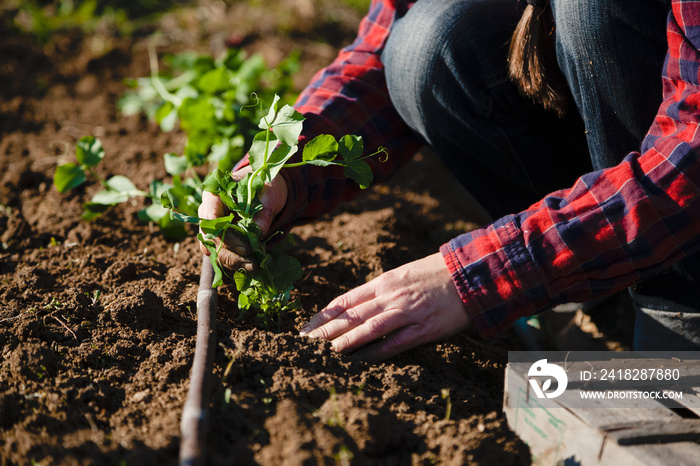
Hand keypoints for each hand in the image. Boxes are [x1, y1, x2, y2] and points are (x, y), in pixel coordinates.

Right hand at [197, 165, 287, 270]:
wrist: (266, 191)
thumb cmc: (265, 186)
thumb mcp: (269, 193)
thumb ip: (263, 211)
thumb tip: (258, 233)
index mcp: (216, 194)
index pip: (209, 214)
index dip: (222, 232)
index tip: (243, 247)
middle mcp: (209, 211)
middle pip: (211, 236)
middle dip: (230, 251)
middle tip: (251, 260)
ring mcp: (214, 227)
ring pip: (215, 248)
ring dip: (232, 260)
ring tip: (253, 267)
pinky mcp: (222, 238)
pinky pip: (222, 253)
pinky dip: (235, 261)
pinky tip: (249, 266)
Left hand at [299, 252, 470, 360]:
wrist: (469, 273)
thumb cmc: (434, 273)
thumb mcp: (402, 274)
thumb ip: (380, 290)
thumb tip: (356, 304)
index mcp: (384, 282)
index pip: (346, 300)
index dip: (325, 315)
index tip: (307, 328)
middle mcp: (391, 296)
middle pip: (353, 315)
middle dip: (327, 330)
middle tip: (306, 344)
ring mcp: (408, 312)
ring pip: (370, 328)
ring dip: (347, 341)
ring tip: (327, 352)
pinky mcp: (425, 328)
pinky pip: (397, 342)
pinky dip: (378, 351)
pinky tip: (362, 360)